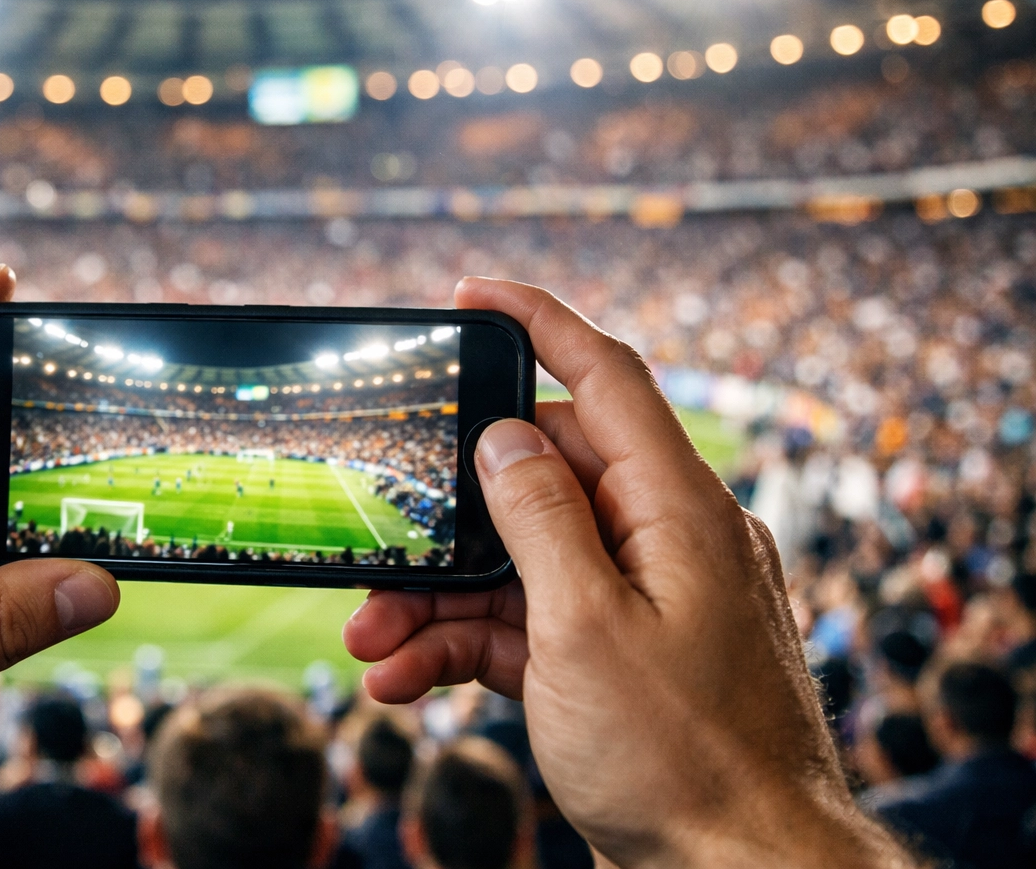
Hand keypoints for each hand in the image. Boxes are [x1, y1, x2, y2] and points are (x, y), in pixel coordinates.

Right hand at [343, 278, 910, 867]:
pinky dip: (465, 644)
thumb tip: (506, 434)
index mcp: (678, 511)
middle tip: (377, 529)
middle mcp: (662, 541)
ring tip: (368, 638)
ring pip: (519, 561)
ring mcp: (637, 601)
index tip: (470, 292)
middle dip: (447, 511)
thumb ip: (540, 518)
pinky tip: (404, 676)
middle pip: (538, 480)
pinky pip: (527, 624)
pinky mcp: (612, 656)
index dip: (539, 320)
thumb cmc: (682, 757)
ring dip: (438, 595)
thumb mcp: (585, 628)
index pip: (607, 378)